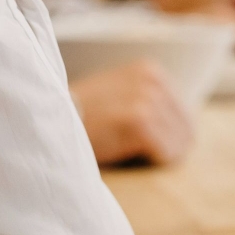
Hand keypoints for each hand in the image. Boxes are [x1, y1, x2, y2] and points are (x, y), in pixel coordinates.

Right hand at [69, 61, 193, 165]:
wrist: (46, 122)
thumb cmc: (81, 118)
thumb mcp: (118, 97)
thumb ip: (148, 103)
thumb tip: (187, 133)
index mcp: (151, 72)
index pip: (184, 117)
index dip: (167, 138)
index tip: (138, 143)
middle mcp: (152, 80)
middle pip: (185, 131)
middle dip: (165, 148)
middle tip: (133, 151)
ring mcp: (146, 99)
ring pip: (177, 144)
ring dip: (155, 156)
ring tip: (126, 150)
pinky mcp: (139, 121)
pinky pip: (165, 153)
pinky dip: (149, 162)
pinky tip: (125, 155)